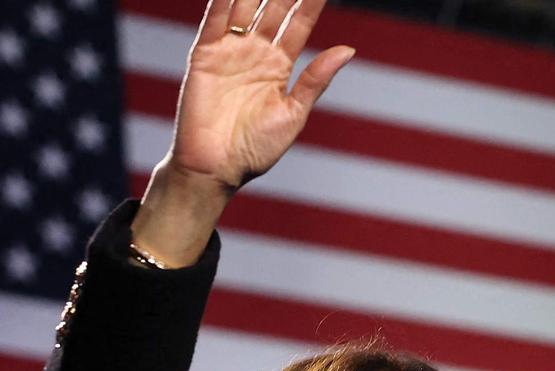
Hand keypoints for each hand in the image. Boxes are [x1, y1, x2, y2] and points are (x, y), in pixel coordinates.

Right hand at [171, 0, 354, 189]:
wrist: (215, 169)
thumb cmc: (255, 151)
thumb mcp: (293, 115)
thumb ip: (315, 80)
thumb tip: (348, 49)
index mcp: (279, 66)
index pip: (300, 21)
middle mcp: (256, 52)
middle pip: (275, 4)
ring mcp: (231, 49)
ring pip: (247, 2)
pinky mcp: (206, 53)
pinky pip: (216, 16)